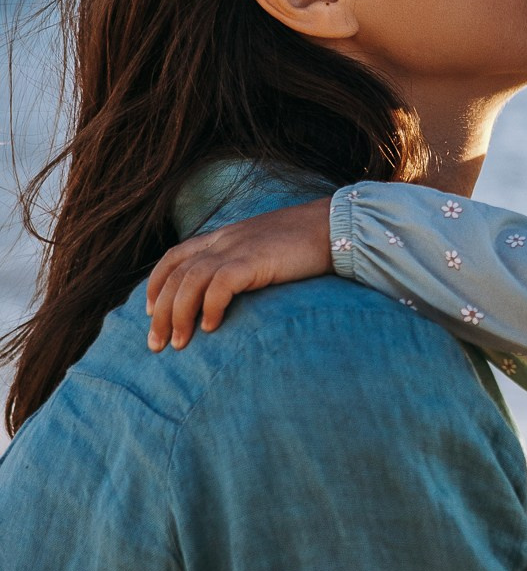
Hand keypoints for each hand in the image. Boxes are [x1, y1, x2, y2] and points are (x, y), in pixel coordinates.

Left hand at [146, 198, 333, 348]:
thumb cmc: (306, 244)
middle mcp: (223, 241)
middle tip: (156, 344)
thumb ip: (243, 265)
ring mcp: (237, 248)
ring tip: (178, 344)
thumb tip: (233, 292)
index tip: (149, 310)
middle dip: (160, 311)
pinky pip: (220, 285)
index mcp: (223, 237)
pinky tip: (211, 328)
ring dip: (178, 315)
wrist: (334, 226)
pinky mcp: (254, 260)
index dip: (156, 283)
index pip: (175, 257)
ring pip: (190, 282)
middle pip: (176, 275)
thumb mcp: (264, 250)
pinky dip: (210, 307)